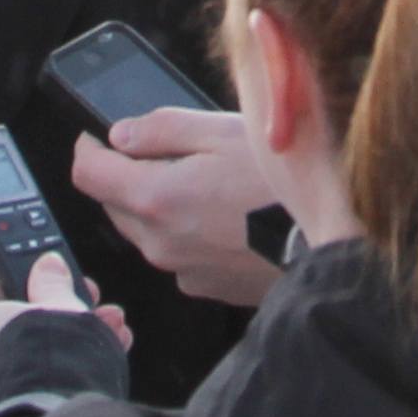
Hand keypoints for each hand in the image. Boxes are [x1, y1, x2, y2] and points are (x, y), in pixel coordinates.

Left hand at [0, 251, 126, 407]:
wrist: (53, 416)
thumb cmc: (47, 353)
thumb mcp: (58, 304)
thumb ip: (53, 282)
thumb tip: (49, 264)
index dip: (27, 283)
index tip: (53, 278)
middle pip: (23, 325)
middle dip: (64, 312)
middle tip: (92, 302)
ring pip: (38, 355)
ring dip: (78, 338)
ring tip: (112, 329)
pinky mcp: (14, 413)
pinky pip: (43, 381)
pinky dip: (70, 368)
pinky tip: (106, 356)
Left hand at [68, 106, 287, 308]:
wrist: (329, 245)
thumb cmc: (282, 188)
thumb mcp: (224, 133)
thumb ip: (163, 129)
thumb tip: (121, 134)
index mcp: (155, 198)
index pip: (88, 174)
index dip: (88, 148)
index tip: (97, 137)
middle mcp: (158, 242)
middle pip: (114, 204)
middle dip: (129, 176)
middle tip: (173, 155)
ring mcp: (181, 269)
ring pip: (146, 231)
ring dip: (161, 206)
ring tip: (211, 184)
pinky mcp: (205, 286)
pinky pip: (178, 254)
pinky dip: (188, 233)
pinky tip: (227, 217)